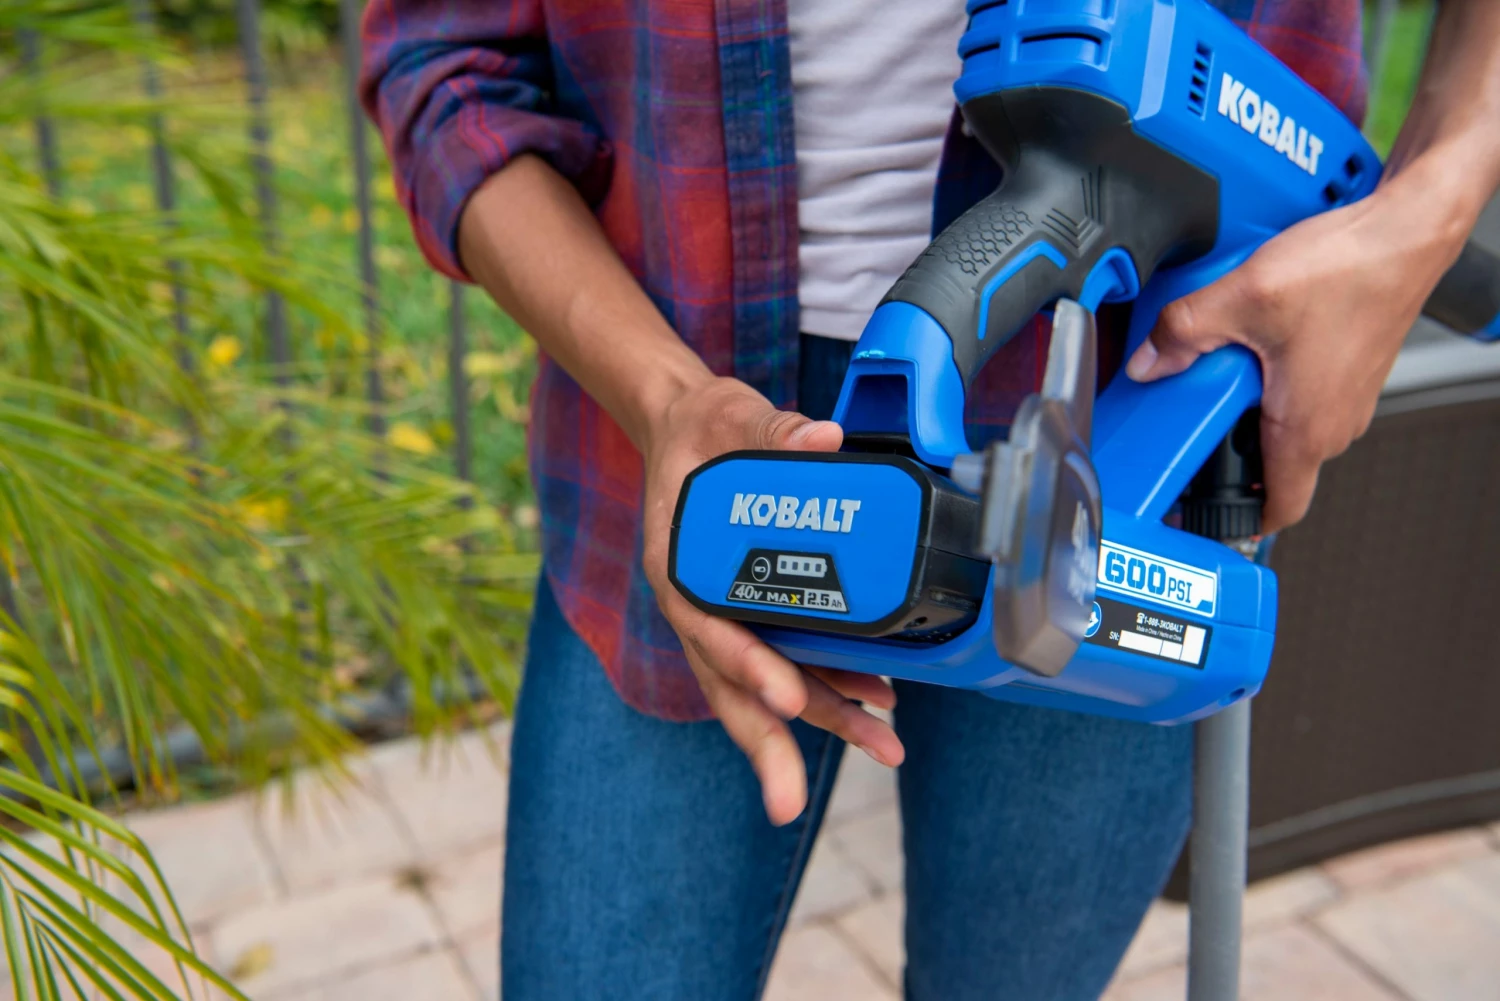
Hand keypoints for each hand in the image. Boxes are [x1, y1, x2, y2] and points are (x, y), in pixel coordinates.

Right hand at [640, 376, 905, 825]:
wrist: (689, 430)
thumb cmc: (702, 427)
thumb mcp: (725, 411)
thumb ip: (770, 426)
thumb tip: (822, 440)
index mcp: (676, 564)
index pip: (706, 625)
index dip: (744, 662)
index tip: (786, 695)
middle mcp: (697, 605)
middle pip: (729, 686)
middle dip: (766, 746)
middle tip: (790, 803)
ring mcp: (727, 619)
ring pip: (767, 689)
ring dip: (824, 723)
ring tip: (883, 749)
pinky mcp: (757, 617)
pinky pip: (794, 663)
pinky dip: (835, 688)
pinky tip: (880, 705)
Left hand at [1124, 183, 1467, 531]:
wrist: (1407, 229)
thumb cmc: (1352, 269)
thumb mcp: (1243, 299)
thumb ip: (1184, 332)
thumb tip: (1148, 361)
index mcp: (1307, 428)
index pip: (1278, 509)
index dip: (1237, 520)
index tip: (1201, 514)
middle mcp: (1334, 423)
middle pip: (1271, 465)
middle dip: (1227, 453)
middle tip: (1189, 428)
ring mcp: (1346, 398)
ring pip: (1284, 426)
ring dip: (1248, 411)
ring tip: (1216, 377)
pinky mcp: (1349, 370)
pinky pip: (1300, 396)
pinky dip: (1270, 383)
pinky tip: (1250, 344)